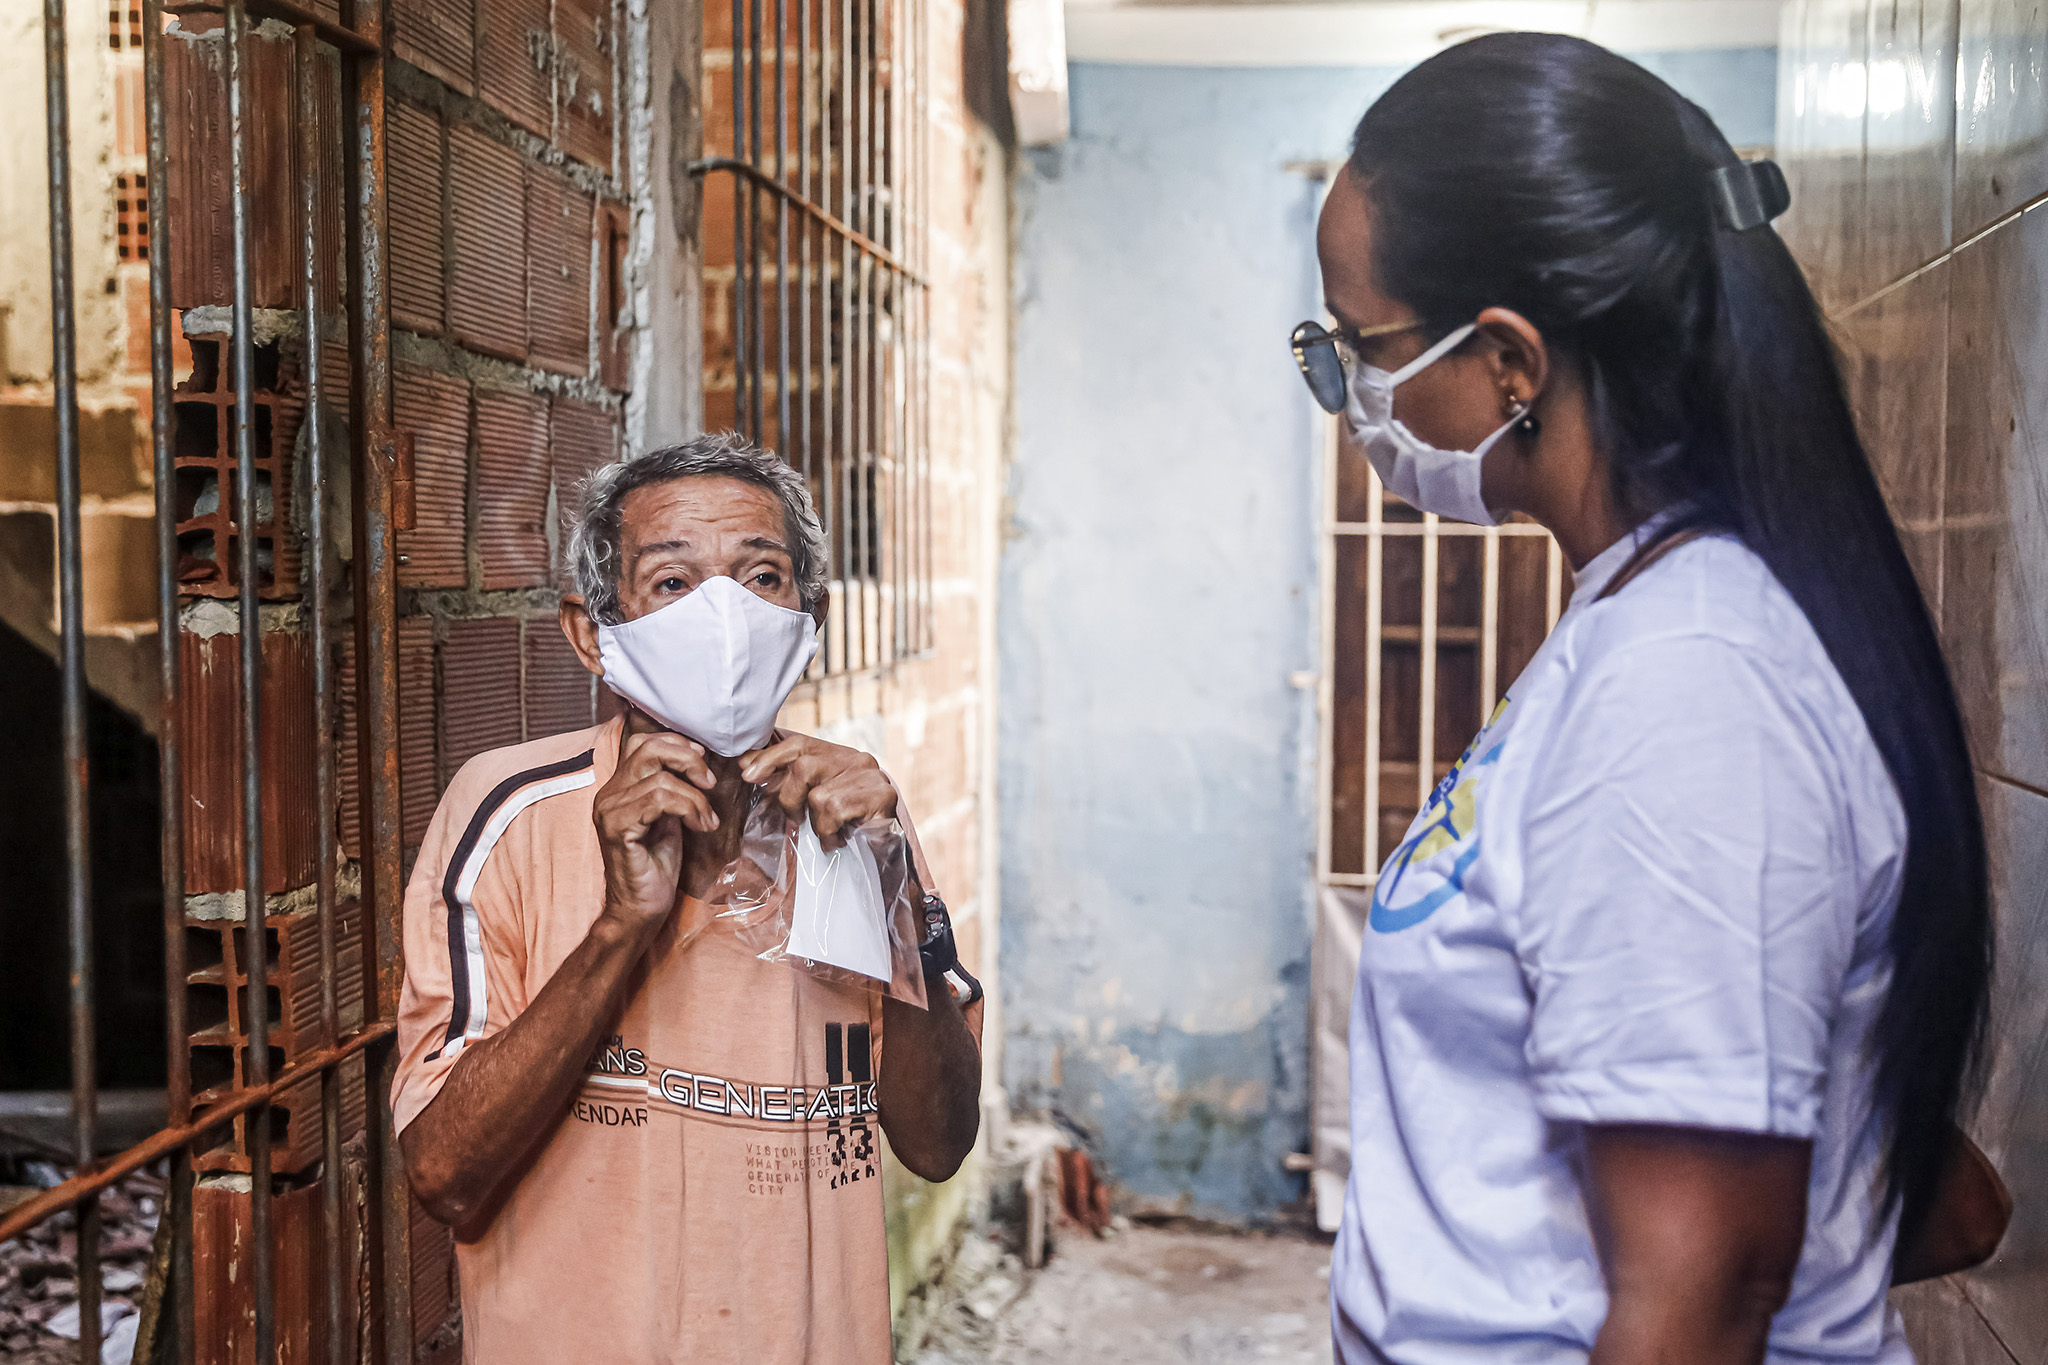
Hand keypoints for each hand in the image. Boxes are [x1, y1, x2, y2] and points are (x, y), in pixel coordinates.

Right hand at [593, 731, 719, 936]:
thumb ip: (672, 788)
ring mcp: (609, 810)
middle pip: (648, 748)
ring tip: (707, 819)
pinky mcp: (617, 828)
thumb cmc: (657, 865)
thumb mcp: (669, 817)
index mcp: (618, 788)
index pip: (642, 743)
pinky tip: (700, 826)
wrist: (641, 908)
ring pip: (660, 779)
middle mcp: (608, 794)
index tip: (703, 765)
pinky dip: (689, 808)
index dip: (677, 745)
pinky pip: (658, 800)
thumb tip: (697, 759)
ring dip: (695, 797)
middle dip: (688, 759)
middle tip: (709, 783)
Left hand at [739, 735, 897, 847]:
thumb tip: (746, 763)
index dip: (770, 757)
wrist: (887, 850)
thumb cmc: (844, 825)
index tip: (747, 774)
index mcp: (838, 755)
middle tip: (796, 819)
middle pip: (804, 766)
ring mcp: (870, 776)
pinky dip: (829, 831)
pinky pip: (835, 811)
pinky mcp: (881, 795)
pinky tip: (839, 838)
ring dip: (816, 822)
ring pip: (818, 795)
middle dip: (790, 798)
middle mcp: (856, 759)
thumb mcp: (813, 799)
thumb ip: (787, 781)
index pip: (800, 744)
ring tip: (828, 833)